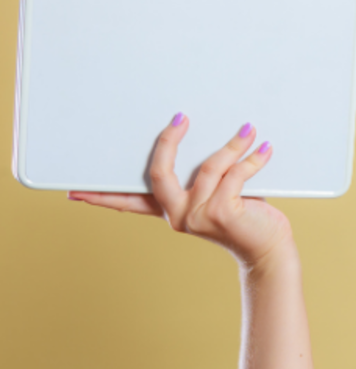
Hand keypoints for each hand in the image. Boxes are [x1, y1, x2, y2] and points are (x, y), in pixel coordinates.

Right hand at [69, 113, 291, 266]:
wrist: (268, 249)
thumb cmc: (246, 218)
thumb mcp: (218, 195)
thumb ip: (204, 176)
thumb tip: (207, 136)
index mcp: (171, 211)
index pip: (129, 202)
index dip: (101, 196)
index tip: (74, 191)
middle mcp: (179, 216)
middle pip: (158, 172)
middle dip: (167, 141)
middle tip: (180, 118)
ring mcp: (198, 216)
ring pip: (209, 166)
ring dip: (232, 145)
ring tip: (248, 131)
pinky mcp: (221, 213)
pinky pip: (234, 174)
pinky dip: (252, 159)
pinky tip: (264, 149)